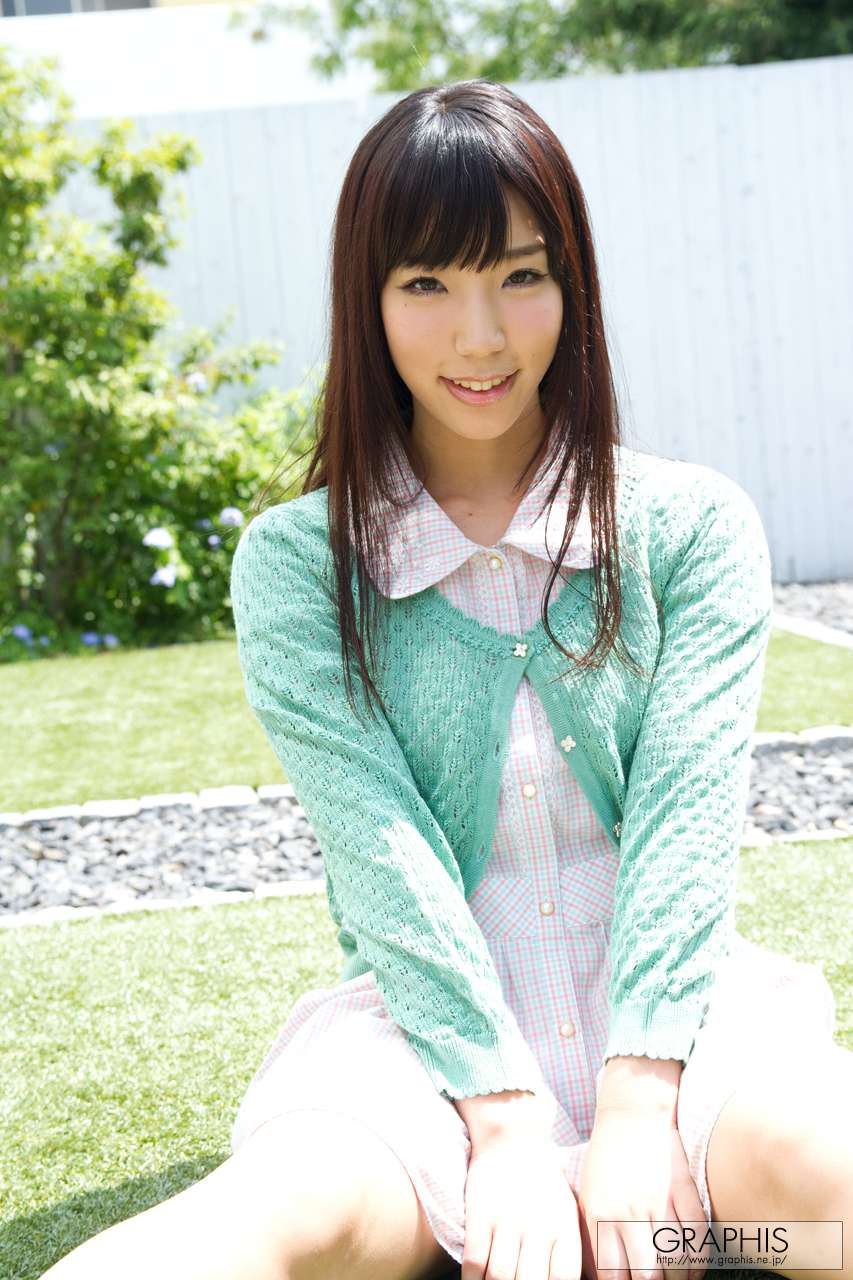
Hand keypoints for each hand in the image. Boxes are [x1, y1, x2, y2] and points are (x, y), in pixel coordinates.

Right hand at [461, 1131, 582, 1279]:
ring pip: (500, 1277)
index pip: (564, 1279)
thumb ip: (567, 1251)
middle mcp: (538, 1226)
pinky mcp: (479, 1215)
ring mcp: (507, 1220)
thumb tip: (570, 1279)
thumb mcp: (567, 1212)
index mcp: (564, 1229)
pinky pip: (474, 1261)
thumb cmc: (543, 1184)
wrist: (512, 1138)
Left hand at [578, 1108, 711, 1279]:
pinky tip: (693, 1269)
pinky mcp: (684, 1190)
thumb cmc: (606, 1156)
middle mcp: (628, 1211)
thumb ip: (597, 1233)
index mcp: (600, 1213)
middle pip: (647, 1275)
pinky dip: (699, 1262)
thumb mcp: (590, 1192)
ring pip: (675, 1262)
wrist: (632, 1111)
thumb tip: (605, 1275)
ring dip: (678, 1279)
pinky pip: (698, 1239)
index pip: (612, 1272)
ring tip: (675, 1279)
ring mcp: (659, 1201)